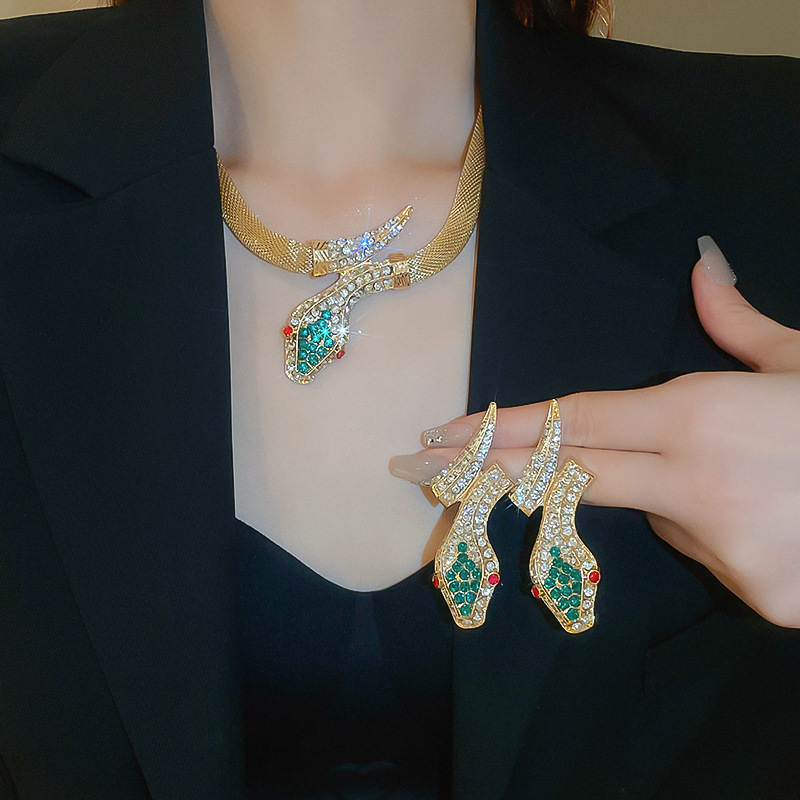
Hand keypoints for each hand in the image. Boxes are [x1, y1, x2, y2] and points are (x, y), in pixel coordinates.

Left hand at [391, 238, 799, 626]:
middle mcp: (695, 484)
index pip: (572, 423)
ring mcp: (723, 547)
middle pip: (566, 475)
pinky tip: (776, 512)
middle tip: (414, 468)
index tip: (440, 437)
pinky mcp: (754, 594)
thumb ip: (741, 323)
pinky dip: (719, 527)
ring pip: (655, 514)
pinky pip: (705, 549)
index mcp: (700, 416)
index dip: (500, 429)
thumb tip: (703, 269)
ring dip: (674, 492)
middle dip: (487, 471)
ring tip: (754, 469)